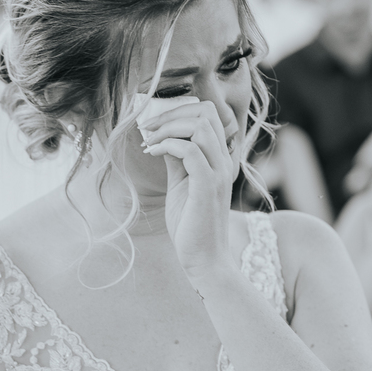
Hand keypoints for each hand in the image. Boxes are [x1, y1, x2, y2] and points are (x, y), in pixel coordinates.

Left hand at [141, 100, 237, 277]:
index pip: (208, 115)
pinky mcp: (207, 187)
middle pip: (206, 113)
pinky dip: (168, 146)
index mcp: (219, 159)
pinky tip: (153, 153)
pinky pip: (190, 151)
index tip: (154, 124)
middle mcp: (223, 162)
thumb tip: (162, 138)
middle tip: (148, 128)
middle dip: (171, 113)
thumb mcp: (180, 184)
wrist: (203, 259)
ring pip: (199, 127)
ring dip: (168, 128)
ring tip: (149, 141)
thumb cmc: (191, 224)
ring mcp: (218, 173)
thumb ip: (177, 160)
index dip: (179, 111)